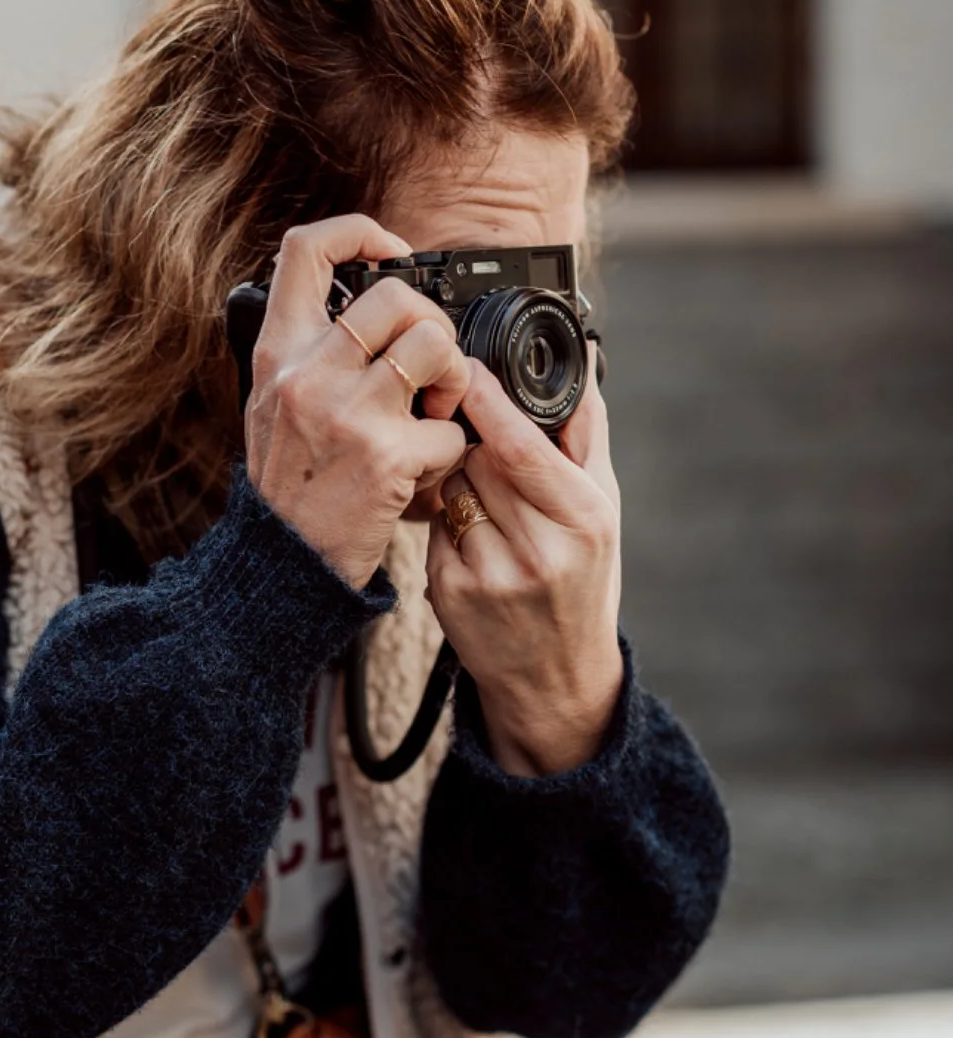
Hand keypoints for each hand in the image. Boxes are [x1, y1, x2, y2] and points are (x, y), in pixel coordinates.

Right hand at [246, 216, 471, 589]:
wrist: (283, 565)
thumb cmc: (288, 487)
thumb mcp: (272, 404)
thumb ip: (309, 354)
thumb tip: (362, 302)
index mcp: (278, 352)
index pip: (307, 249)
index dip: (359, 232)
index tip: (389, 252)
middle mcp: (308, 373)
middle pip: (396, 294)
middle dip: (432, 324)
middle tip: (430, 367)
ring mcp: (348, 412)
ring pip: (435, 345)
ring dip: (454, 380)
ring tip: (438, 413)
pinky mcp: (386, 457)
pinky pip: (450, 431)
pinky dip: (449, 456)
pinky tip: (424, 473)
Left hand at [426, 355, 622, 777]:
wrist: (555, 680)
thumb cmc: (584, 582)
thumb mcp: (603, 509)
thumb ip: (587, 432)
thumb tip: (581, 357)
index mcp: (583, 520)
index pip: (520, 447)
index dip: (487, 402)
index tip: (468, 368)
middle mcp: (538, 549)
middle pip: (477, 459)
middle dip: (471, 440)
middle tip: (480, 441)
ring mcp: (489, 574)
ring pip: (450, 487)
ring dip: (455, 476)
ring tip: (483, 496)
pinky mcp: (448, 593)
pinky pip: (434, 525)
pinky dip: (445, 517)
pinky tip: (468, 534)